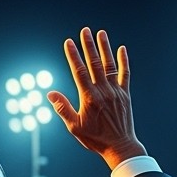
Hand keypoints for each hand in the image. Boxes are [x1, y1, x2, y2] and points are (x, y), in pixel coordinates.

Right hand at [47, 27, 145, 168]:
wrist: (120, 146)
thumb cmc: (95, 138)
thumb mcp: (74, 126)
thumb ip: (63, 108)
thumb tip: (50, 94)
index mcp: (89, 98)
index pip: (79, 71)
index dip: (73, 56)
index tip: (68, 42)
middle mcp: (103, 91)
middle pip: (94, 63)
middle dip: (88, 46)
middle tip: (84, 31)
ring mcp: (116, 91)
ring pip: (109, 65)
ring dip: (104, 48)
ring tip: (100, 33)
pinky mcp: (125, 94)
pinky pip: (125, 74)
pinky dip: (123, 61)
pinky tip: (121, 49)